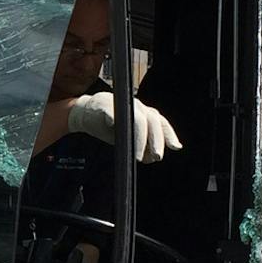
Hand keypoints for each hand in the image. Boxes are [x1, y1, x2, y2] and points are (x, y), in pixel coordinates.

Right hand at [65, 91, 180, 161]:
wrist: (85, 113)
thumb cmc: (109, 126)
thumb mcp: (128, 138)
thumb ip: (142, 146)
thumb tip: (152, 158)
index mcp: (143, 113)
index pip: (160, 122)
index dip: (169, 134)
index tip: (176, 147)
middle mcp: (135, 106)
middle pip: (151, 119)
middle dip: (156, 140)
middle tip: (156, 157)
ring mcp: (119, 104)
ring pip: (135, 117)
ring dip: (139, 136)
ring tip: (137, 154)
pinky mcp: (102, 105)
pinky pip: (109, 110)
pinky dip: (111, 116)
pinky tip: (112, 124)